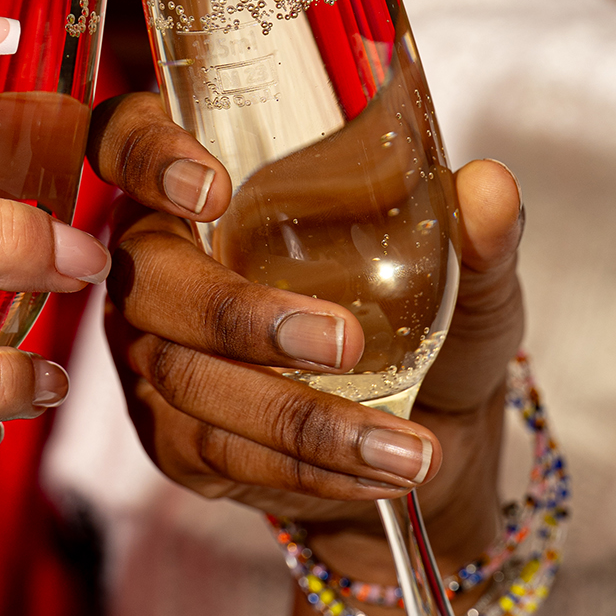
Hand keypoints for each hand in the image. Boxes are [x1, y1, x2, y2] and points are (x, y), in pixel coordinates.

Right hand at [93, 93, 522, 564]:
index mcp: (203, 194)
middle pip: (150, 280)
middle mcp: (157, 267)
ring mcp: (153, 357)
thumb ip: (473, 236)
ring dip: (299, 417)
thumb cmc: (422, 326)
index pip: (128, 143)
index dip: (149, 156)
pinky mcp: (172, 439)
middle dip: (239, 315)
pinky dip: (304, 466)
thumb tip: (487, 188)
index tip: (215, 188)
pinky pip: (220, 452)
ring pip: (191, 381)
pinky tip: (376, 473)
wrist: (421, 434)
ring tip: (402, 447)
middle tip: (343, 345)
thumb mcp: (465, 279)